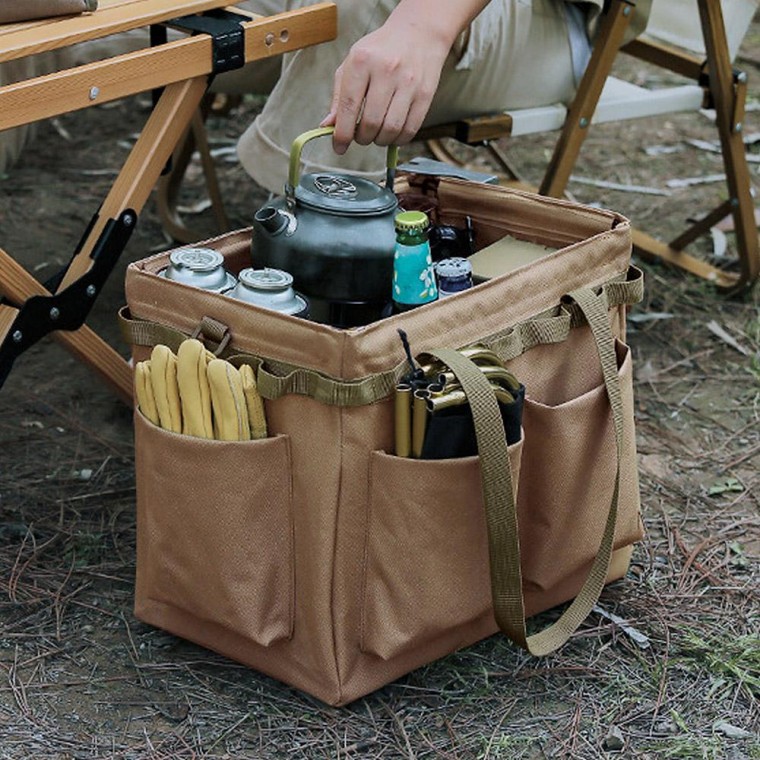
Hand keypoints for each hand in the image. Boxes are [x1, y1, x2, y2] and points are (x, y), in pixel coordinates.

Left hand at [320, 9, 451, 154]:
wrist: (418, 33)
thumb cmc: (380, 51)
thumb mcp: (352, 63)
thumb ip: (339, 96)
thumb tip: (327, 126)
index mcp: (362, 61)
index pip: (349, 107)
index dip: (342, 134)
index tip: (339, 147)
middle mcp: (386, 70)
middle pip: (371, 123)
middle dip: (362, 138)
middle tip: (361, 136)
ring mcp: (408, 83)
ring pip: (391, 130)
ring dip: (380, 141)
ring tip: (376, 135)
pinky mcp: (425, 94)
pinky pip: (410, 129)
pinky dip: (398, 140)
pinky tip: (393, 134)